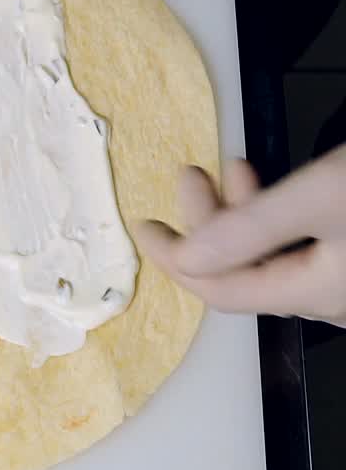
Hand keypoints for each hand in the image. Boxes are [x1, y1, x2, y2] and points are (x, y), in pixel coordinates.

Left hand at [136, 150, 345, 325]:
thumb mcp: (318, 196)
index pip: (221, 290)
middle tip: (191, 174)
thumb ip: (251, 229)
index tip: (144, 225)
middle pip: (244, 270)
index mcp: (315, 295)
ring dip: (240, 214)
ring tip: (231, 169)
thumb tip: (185, 257)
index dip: (175, 259)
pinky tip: (267, 187)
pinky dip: (271, 218)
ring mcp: (343, 281)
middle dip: (208, 222)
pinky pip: (297, 246)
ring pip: (270, 255)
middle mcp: (329, 300)